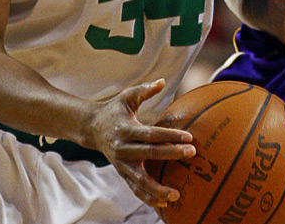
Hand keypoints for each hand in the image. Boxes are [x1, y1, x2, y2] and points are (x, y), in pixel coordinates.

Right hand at [85, 79, 194, 208]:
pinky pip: (135, 189)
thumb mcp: (127, 96)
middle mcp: (122, 148)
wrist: (92, 128)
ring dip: (158, 188)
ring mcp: (121, 163)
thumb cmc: (114, 110)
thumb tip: (163, 81)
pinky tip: (164, 203)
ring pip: (140, 180)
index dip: (170, 136)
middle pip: (149, 154)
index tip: (189, 137)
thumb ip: (145, 90)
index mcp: (126, 129)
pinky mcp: (121, 173)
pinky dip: (148, 197)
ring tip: (177, 194)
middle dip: (172, 154)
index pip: (151, 134)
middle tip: (192, 153)